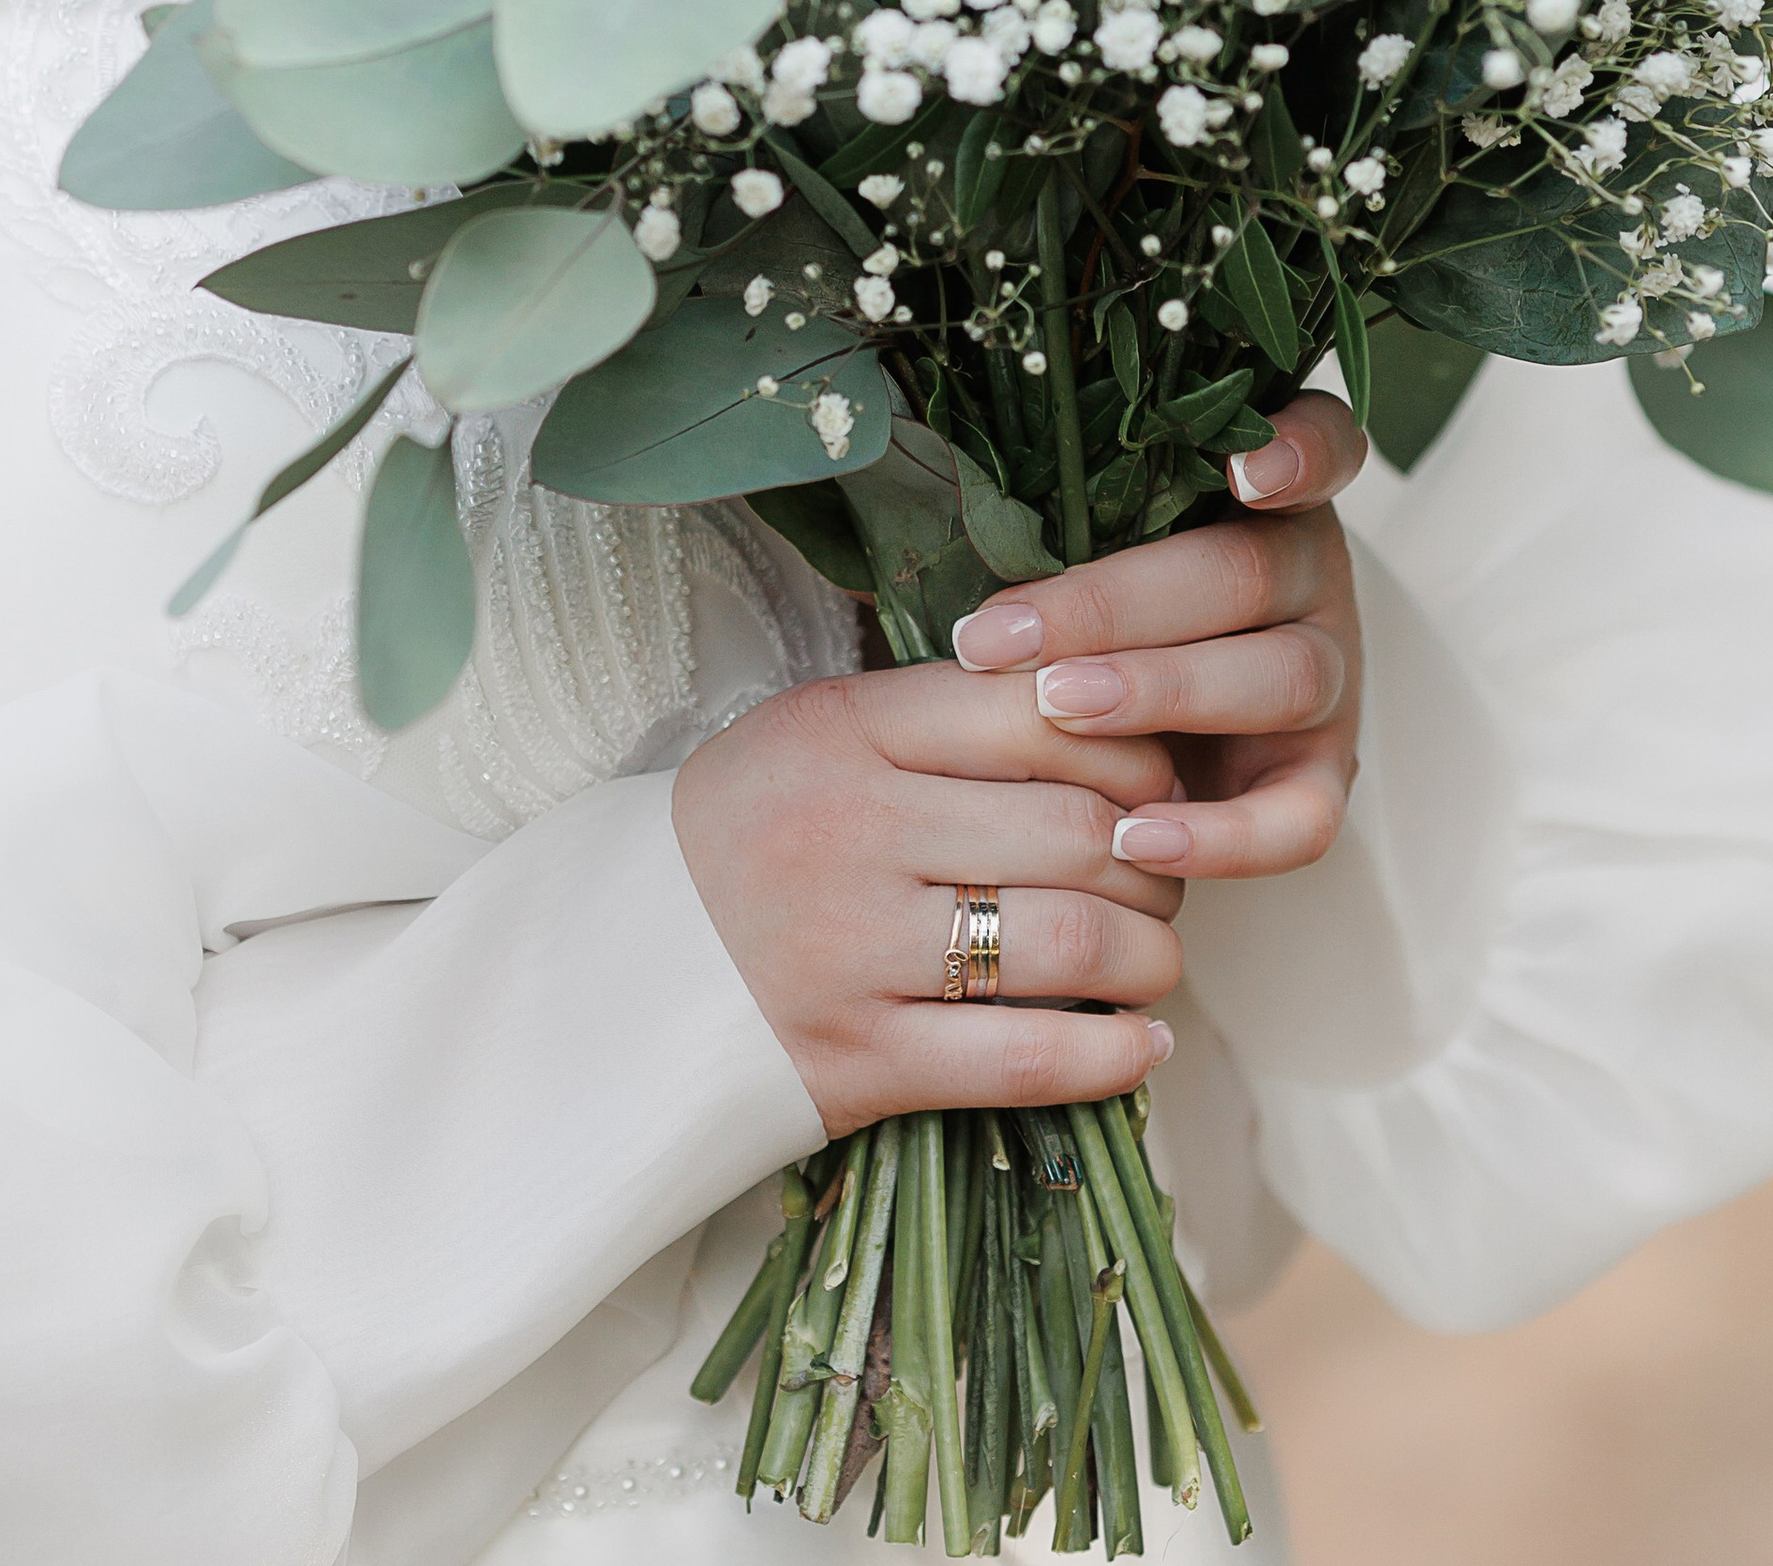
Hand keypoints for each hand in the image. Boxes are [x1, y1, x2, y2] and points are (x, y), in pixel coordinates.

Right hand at [672, 654, 1183, 1138]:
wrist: (611, 971)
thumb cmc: (746, 836)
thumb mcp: (816, 735)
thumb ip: (943, 715)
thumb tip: (1106, 712)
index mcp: (842, 728)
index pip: (1038, 710)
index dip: (1128, 745)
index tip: (1149, 777)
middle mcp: (851, 829)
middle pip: (1079, 827)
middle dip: (1154, 856)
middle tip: (1161, 873)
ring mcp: (854, 950)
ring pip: (1075, 941)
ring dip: (1150, 953)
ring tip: (1152, 955)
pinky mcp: (860, 1062)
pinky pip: (1028, 1059)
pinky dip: (1113, 1054)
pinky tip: (1140, 1041)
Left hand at [949, 392, 1366, 882]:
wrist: (1134, 719)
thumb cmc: (1088, 601)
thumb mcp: (1077, 540)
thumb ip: (1053, 514)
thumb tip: (939, 512)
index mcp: (1264, 497)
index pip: (1321, 446)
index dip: (1296, 451)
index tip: (1242, 467)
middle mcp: (1310, 578)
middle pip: (1245, 574)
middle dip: (1115, 606)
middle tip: (1008, 636)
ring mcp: (1329, 678)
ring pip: (1280, 679)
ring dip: (1161, 693)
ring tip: (1058, 710)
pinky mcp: (1322, 779)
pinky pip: (1301, 819)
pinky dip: (1224, 836)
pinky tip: (1136, 837)